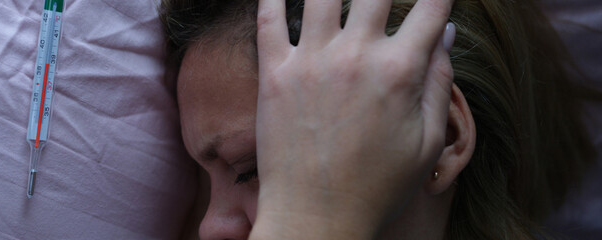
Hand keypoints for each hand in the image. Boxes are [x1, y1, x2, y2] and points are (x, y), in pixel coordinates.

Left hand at [251, 0, 454, 238]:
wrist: (316, 218)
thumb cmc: (377, 187)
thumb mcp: (428, 143)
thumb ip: (439, 83)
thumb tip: (447, 34)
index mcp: (400, 71)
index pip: (430, 9)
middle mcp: (356, 56)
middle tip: (382, 1)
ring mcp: (311, 61)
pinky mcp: (275, 74)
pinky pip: (269, 19)